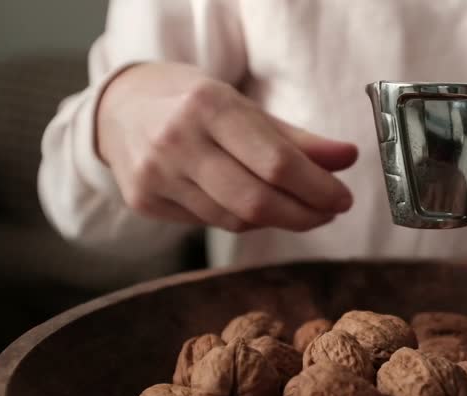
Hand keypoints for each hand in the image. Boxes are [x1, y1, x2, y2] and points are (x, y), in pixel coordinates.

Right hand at [96, 62, 356, 231]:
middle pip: (256, 201)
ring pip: (234, 219)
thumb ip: (297, 138)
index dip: (318, 188)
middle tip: (329, 213)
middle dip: (303, 215)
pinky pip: (210, 222)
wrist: (118, 107)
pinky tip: (256, 207)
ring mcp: (155, 175)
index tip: (343, 198)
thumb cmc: (192, 102)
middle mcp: (177, 141)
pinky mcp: (144, 202)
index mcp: (208, 106)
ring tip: (300, 209)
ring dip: (277, 220)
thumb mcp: (243, 105)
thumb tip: (348, 158)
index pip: (276, 162)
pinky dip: (243, 220)